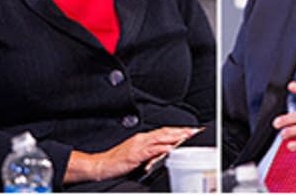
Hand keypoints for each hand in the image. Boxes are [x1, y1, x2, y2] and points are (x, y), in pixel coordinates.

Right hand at [65, 126, 198, 182]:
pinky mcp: (135, 154)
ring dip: (174, 137)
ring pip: (160, 138)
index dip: (177, 130)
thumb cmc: (118, 161)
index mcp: (143, 138)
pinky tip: (169, 148)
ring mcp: (138, 146)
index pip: (163, 131)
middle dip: (180, 131)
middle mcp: (142, 139)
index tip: (189, 131)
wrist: (102, 165)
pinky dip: (161, 148)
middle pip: (164, 132)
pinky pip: (150, 150)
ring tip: (186, 137)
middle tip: (193, 131)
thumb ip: (150, 151)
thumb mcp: (137, 154)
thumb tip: (165, 150)